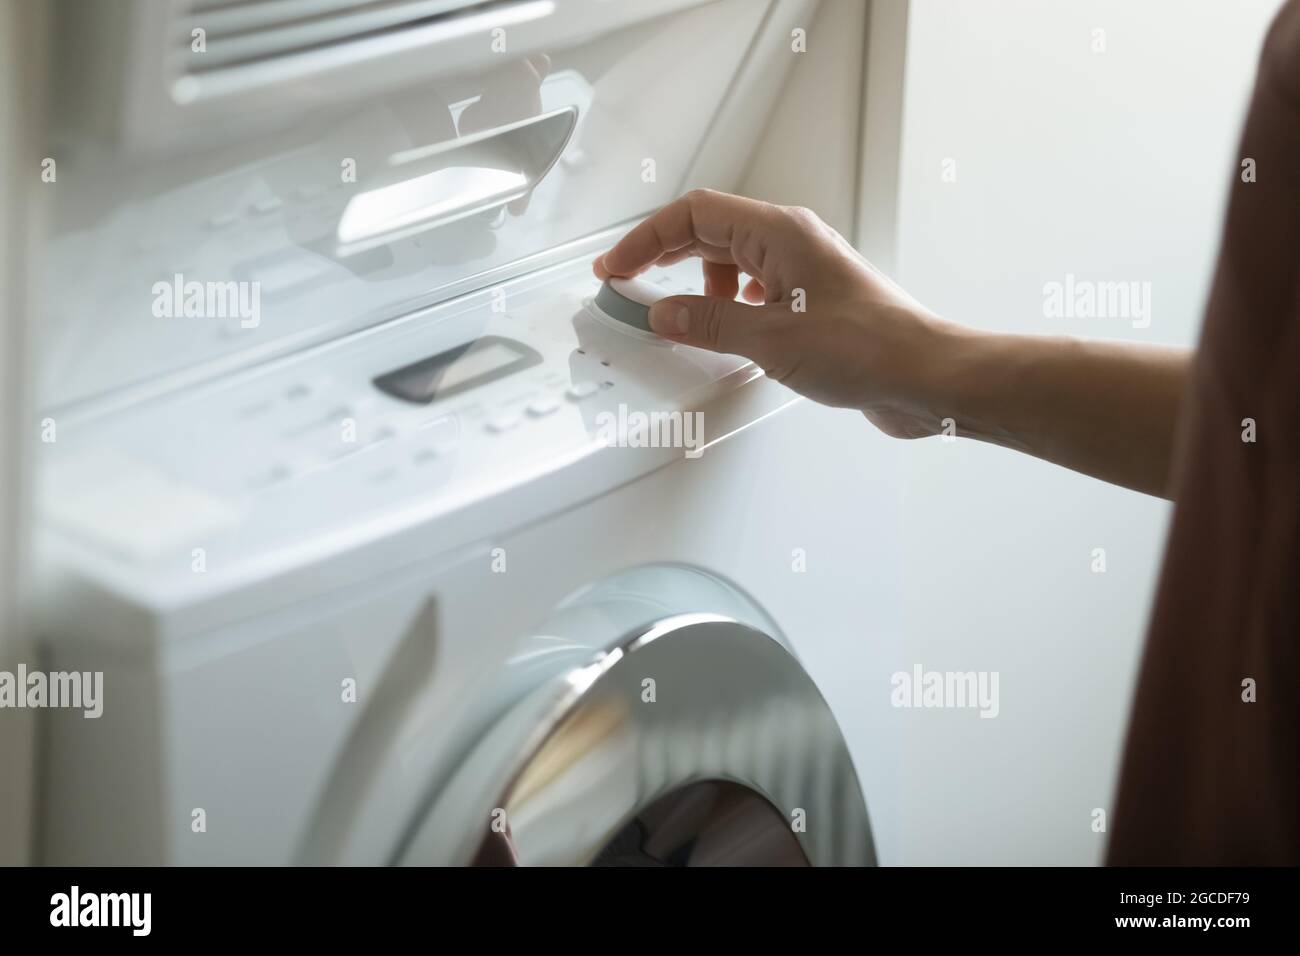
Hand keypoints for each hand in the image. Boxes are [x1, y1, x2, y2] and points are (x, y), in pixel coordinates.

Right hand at [593, 189, 960, 437]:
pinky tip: (722, 331)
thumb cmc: (871, 347)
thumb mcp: (770, 337)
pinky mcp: (811, 305)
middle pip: (709, 233)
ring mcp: (803, 273)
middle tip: (626, 284)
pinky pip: (752, 294)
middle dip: (662, 257)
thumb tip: (661, 313)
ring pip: (730, 264)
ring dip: (695, 286)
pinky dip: (725, 308)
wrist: (925, 377)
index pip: (694, 214)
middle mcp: (792, 245)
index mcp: (780, 233)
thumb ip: (706, 323)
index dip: (646, 238)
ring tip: (673, 315)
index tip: (616, 267)